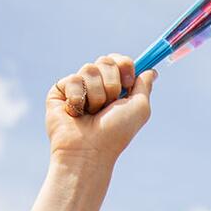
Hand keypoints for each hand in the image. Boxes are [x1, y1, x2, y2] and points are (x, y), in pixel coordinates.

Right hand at [45, 54, 153, 168]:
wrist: (89, 150)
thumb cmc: (115, 133)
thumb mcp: (139, 108)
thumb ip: (145, 86)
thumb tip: (150, 70)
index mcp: (116, 88)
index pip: (119, 61)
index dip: (125, 66)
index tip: (127, 82)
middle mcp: (97, 85)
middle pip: (106, 60)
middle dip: (111, 83)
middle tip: (108, 105)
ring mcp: (78, 87)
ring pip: (89, 69)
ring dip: (96, 94)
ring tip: (91, 113)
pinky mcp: (59, 91)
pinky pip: (72, 79)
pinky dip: (78, 98)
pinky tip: (75, 114)